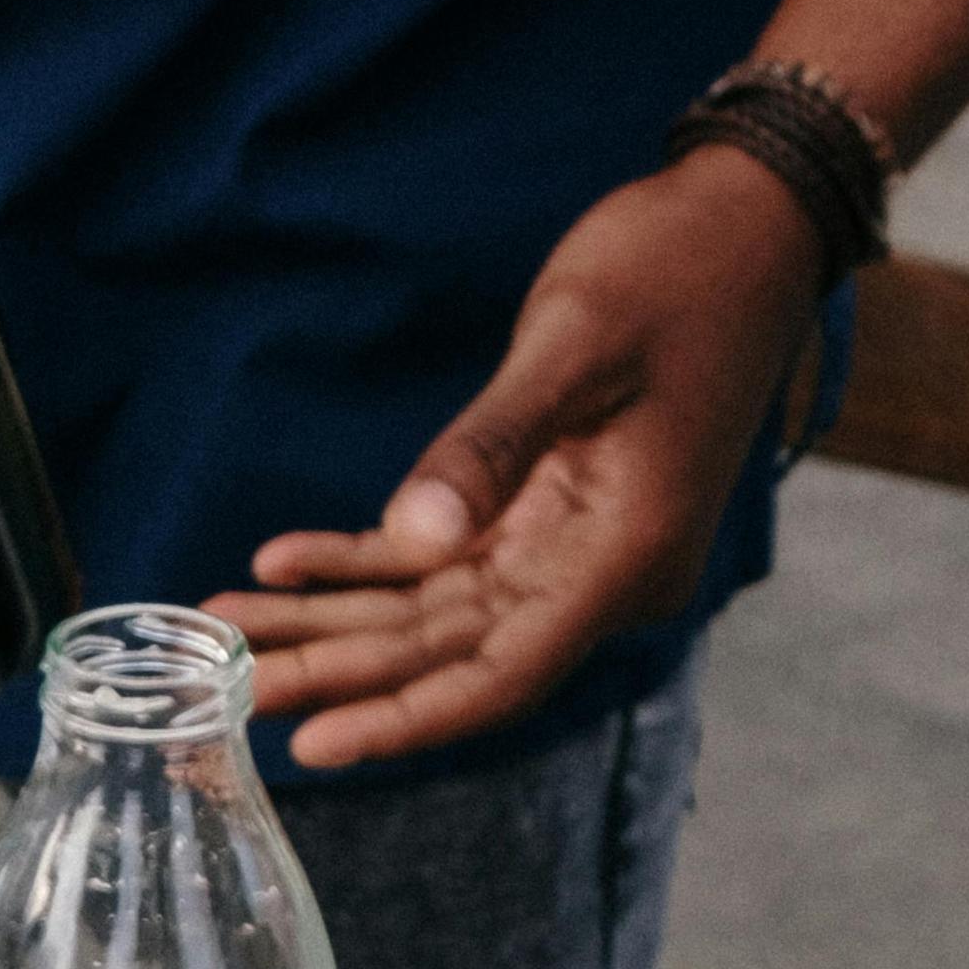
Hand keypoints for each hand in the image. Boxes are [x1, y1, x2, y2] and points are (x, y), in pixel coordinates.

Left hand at [214, 157, 828, 770]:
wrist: (746, 225)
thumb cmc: (679, 269)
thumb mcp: (578, 343)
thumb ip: (492, 446)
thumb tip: (416, 539)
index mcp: (625, 554)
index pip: (501, 673)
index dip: (406, 716)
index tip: (318, 742)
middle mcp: (597, 574)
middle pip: (447, 654)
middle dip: (334, 671)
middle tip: (222, 687)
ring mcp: (568, 549)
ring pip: (432, 615)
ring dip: (330, 623)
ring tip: (226, 629)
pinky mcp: (543, 513)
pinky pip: (440, 562)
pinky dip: (362, 562)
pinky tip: (284, 567)